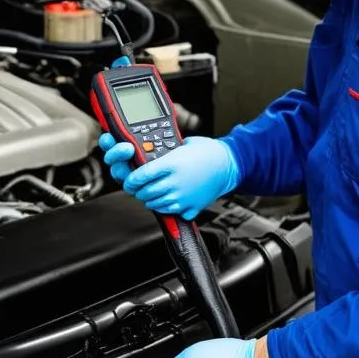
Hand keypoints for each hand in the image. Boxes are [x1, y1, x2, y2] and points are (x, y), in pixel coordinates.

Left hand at [97, 134, 239, 219]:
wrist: (229, 165)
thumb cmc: (207, 152)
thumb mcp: (183, 145)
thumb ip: (165, 153)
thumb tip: (150, 157)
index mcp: (170, 164)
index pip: (141, 176)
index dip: (131, 181)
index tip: (129, 181)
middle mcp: (174, 183)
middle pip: (145, 193)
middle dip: (138, 191)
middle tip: (139, 187)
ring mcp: (182, 197)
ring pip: (155, 205)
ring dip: (150, 200)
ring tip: (152, 194)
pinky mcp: (191, 207)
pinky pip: (171, 212)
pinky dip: (165, 208)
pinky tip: (167, 200)